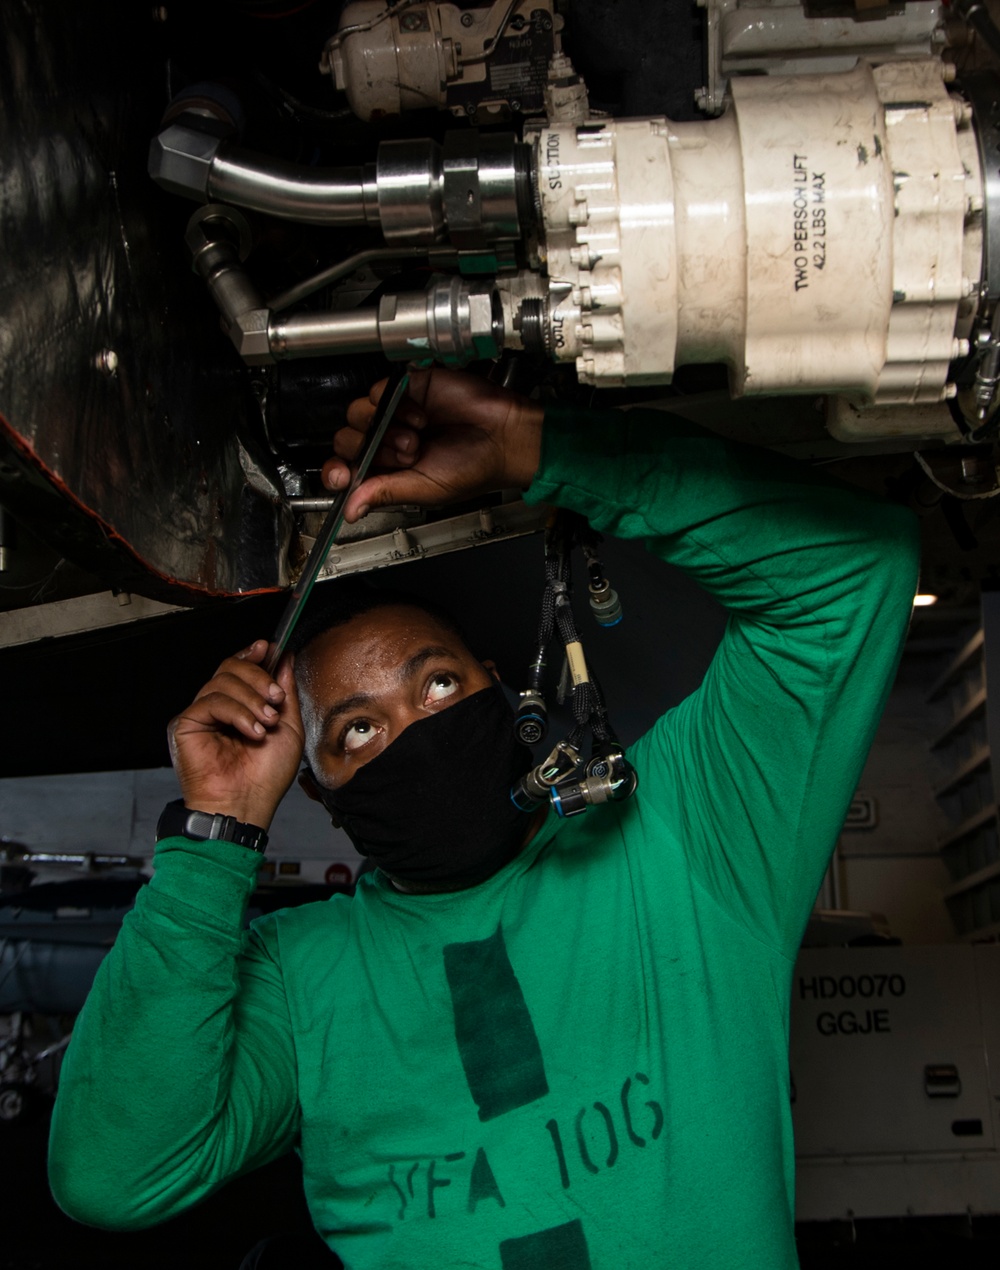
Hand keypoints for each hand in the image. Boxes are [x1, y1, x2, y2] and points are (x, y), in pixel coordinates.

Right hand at [167, 640, 303, 829]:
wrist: (246, 805)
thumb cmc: (265, 776)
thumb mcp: (288, 727)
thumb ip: (286, 692)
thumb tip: (285, 658)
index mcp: (238, 708)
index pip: (239, 669)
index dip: (252, 655)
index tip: (269, 648)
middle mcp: (216, 708)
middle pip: (230, 668)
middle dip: (258, 677)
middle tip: (276, 699)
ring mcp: (200, 715)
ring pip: (222, 680)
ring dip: (252, 699)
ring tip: (266, 723)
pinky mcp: (185, 724)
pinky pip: (211, 700)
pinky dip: (237, 712)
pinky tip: (252, 732)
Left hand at [321, 367, 543, 522]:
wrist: (504, 438)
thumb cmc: (474, 468)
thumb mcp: (425, 490)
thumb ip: (384, 493)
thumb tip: (351, 510)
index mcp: (388, 469)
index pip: (345, 468)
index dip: (337, 471)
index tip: (344, 475)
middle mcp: (388, 440)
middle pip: (347, 439)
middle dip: (370, 450)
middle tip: (405, 456)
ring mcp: (396, 413)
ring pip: (358, 413)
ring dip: (384, 428)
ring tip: (416, 437)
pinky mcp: (408, 388)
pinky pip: (380, 390)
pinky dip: (396, 404)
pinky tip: (420, 416)